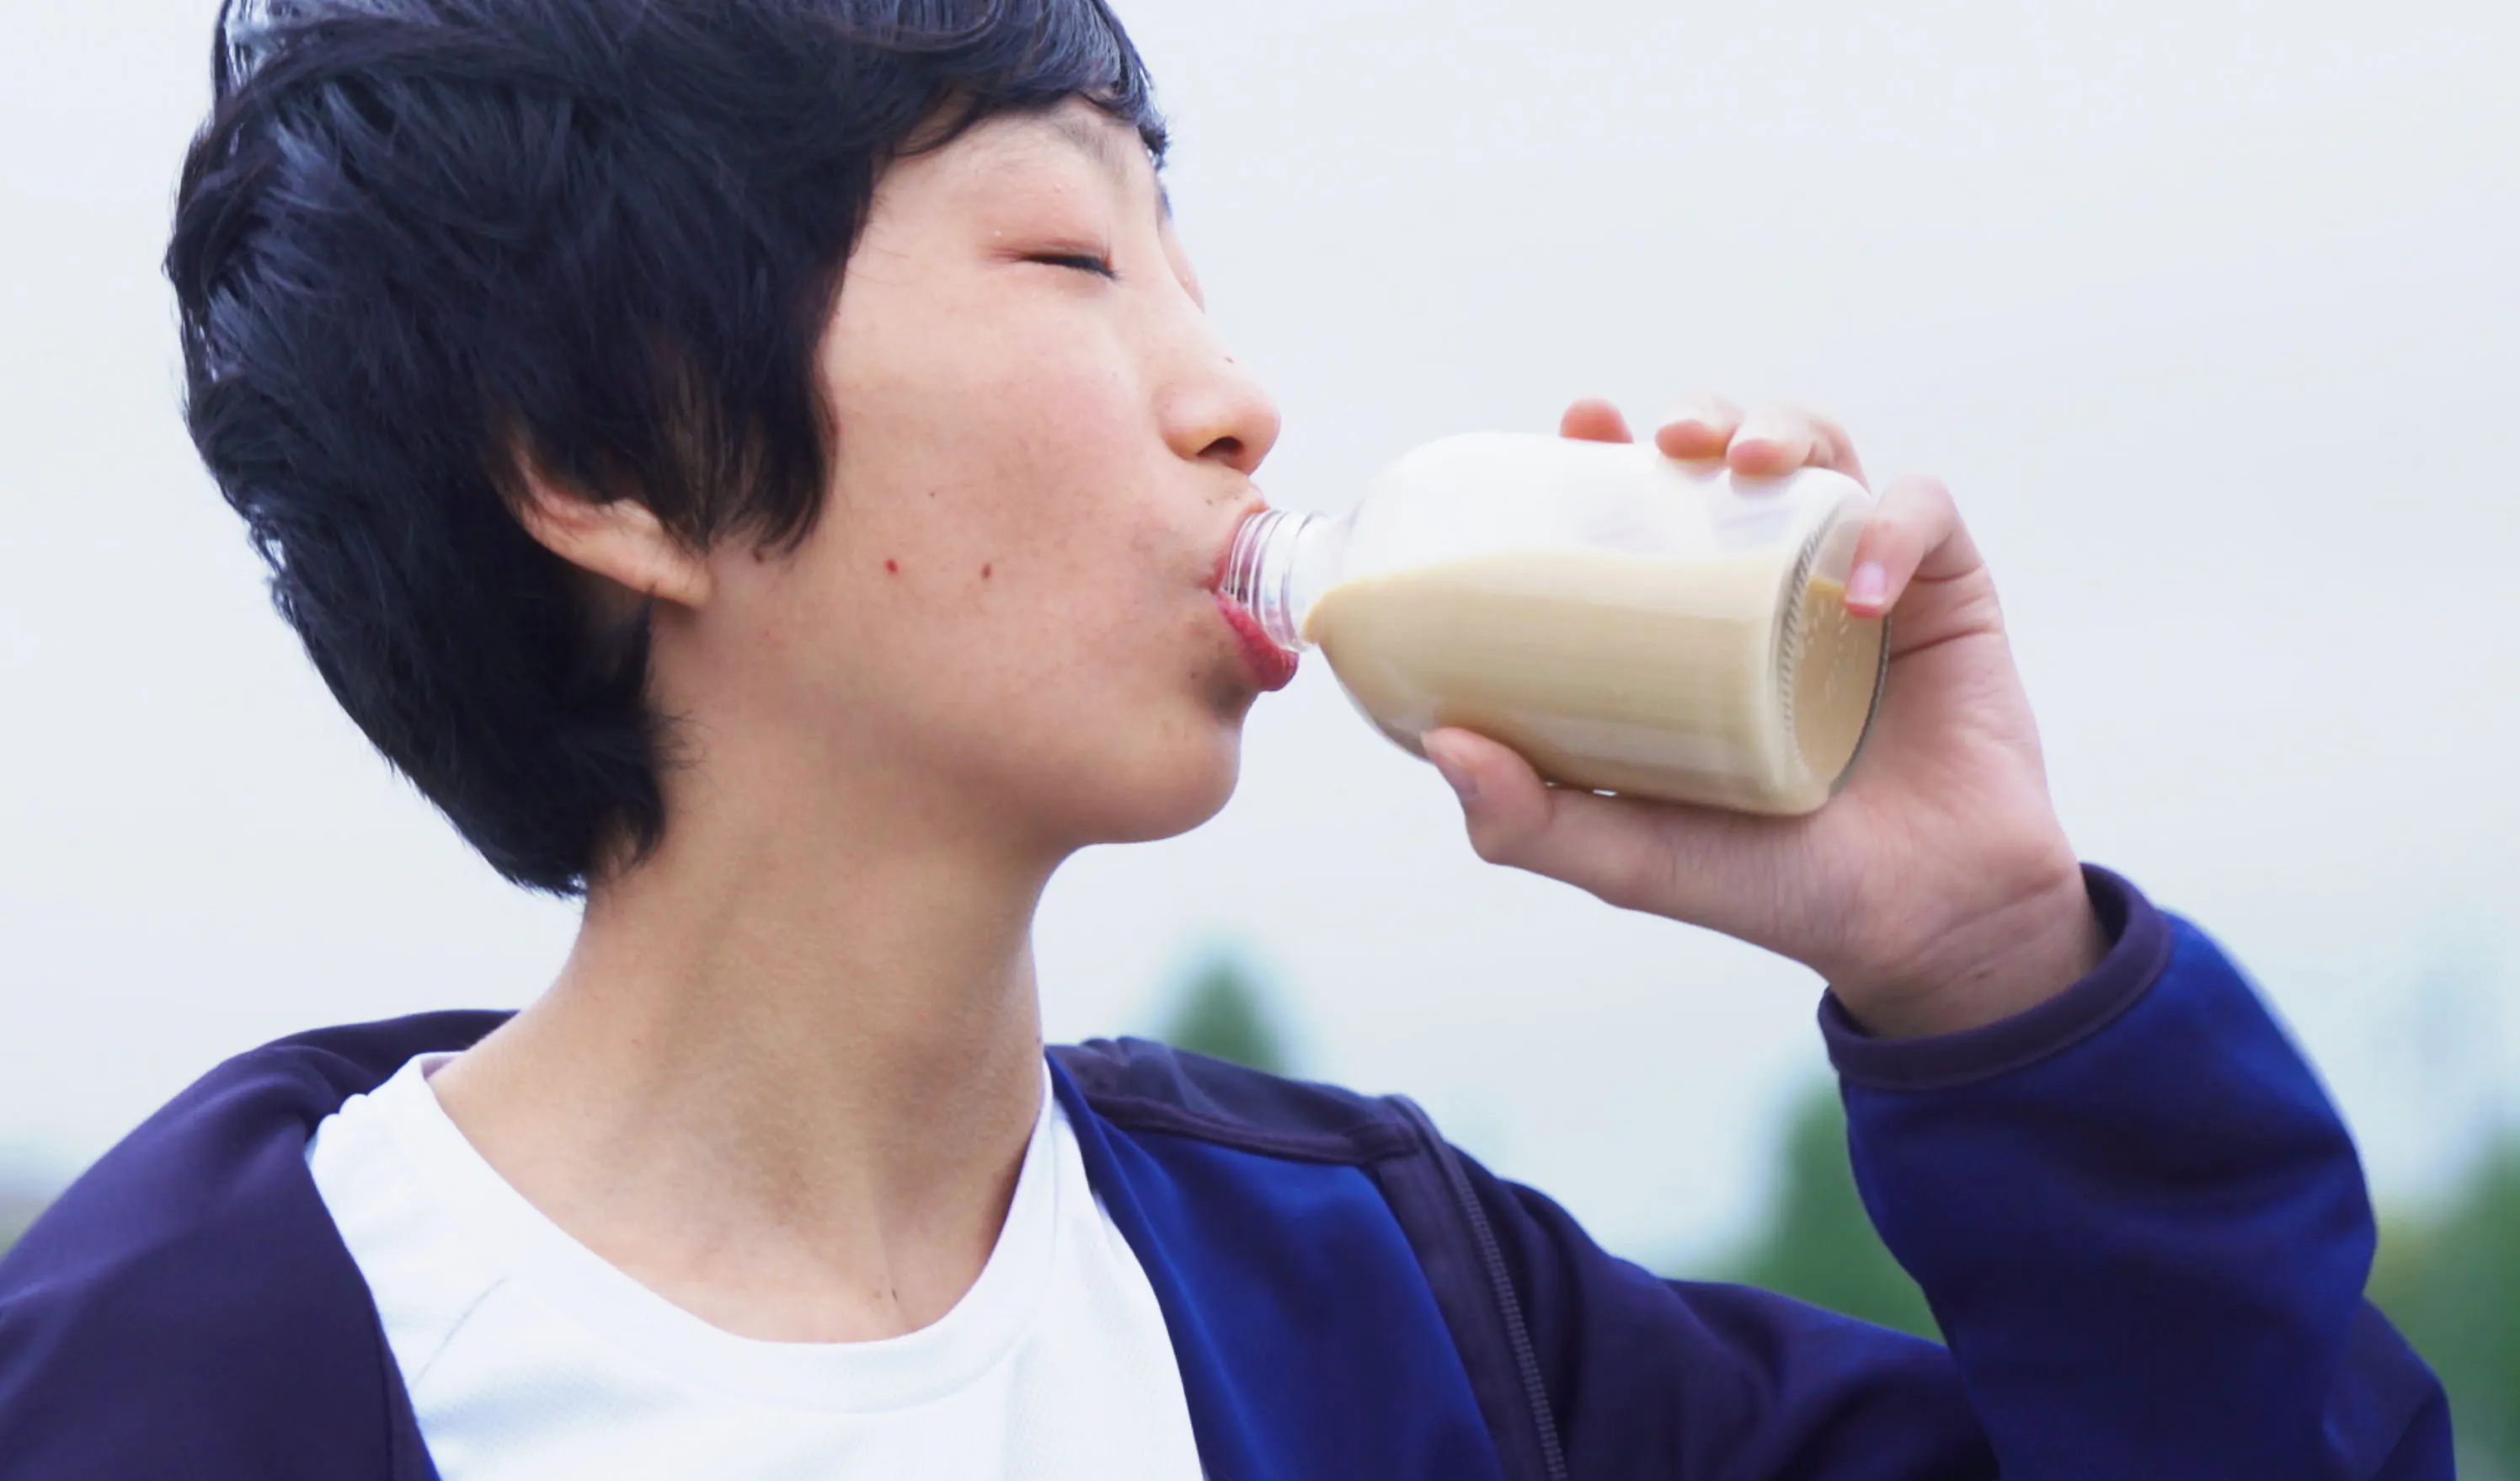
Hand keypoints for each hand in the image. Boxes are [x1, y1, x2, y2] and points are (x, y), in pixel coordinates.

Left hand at [1420, 395, 2106, 1037]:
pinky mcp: (1948, 592)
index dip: (1607, 450)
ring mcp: (1859, 578)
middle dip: (1699, 416)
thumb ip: (1532, 821)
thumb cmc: (1771, 888)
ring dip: (1784, 430)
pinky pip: (1923, 516)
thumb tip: (1441, 743)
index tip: (1577, 422)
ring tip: (1748, 461)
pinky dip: (1893, 532)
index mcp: (1692, 624)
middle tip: (1665, 440)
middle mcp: (1770, 584)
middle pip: (1730, 453)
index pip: (1643, 506)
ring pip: (1823, 453)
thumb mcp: (1632, 859)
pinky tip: (1861, 593)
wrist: (1921, 929)